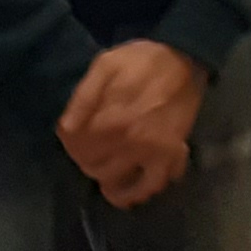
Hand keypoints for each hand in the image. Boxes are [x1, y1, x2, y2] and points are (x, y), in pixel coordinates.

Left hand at [58, 39, 206, 208]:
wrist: (184, 59)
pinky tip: (129, 191)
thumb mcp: (105, 65)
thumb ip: (83, 97)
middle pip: (94, 167)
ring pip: (120, 182)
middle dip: (84, 159)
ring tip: (104, 173)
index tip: (70, 134)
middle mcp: (132, 141)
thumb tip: (66, 129)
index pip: (78, 146)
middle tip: (87, 149)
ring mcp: (153, 152)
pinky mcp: (172, 155)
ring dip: (106, 181)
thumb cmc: (140, 61)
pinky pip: (155, 184)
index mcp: (112, 118)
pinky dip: (140, 192)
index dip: (69, 142)